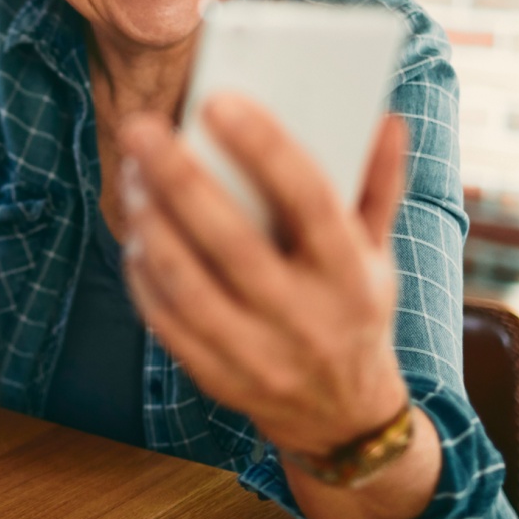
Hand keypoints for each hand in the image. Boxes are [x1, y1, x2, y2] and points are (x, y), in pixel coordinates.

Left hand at [118, 95, 411, 456]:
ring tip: (133, 176)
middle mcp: (305, 319)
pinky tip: (134, 231)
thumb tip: (385, 117)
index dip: (265, 148)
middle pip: (233, 242)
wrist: (341, 418)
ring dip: (151, 226)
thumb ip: (377, 184)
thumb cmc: (353, 310)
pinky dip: (142, 274)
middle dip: (181, 179)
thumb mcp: (378, 253)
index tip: (219, 100)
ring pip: (188, 285)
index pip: (310, 201)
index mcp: (351, 276)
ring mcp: (258, 356)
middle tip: (141, 128)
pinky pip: (165, 322)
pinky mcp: (216, 378)